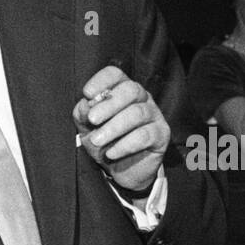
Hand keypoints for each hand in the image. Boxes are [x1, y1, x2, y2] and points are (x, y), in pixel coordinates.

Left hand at [73, 66, 169, 193]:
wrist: (120, 170)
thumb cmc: (105, 143)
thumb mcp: (87, 129)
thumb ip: (83, 115)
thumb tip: (85, 105)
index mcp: (121, 90)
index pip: (116, 74)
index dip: (102, 81)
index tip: (87, 94)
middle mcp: (141, 98)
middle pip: (130, 90)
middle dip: (109, 105)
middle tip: (92, 120)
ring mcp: (154, 115)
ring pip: (137, 113)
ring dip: (114, 127)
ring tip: (97, 141)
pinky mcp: (161, 134)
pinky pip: (146, 135)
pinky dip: (125, 145)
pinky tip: (111, 153)